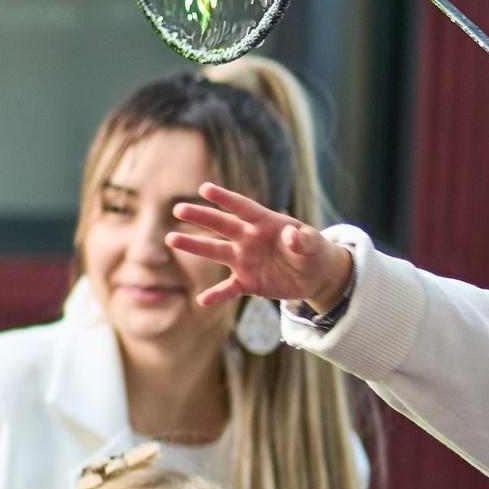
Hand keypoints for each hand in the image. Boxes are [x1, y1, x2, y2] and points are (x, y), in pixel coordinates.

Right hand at [167, 182, 352, 312]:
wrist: (316, 277)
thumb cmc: (314, 252)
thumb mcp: (314, 245)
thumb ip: (303, 239)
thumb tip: (289, 235)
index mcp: (265, 223)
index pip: (243, 208)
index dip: (225, 198)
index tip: (204, 188)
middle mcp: (249, 239)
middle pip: (221, 225)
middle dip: (200, 216)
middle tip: (179, 209)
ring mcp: (245, 261)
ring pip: (216, 252)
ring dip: (194, 246)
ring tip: (172, 239)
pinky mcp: (247, 282)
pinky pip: (228, 289)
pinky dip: (216, 294)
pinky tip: (202, 300)